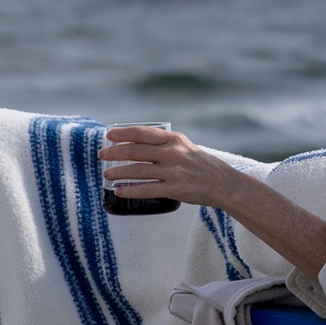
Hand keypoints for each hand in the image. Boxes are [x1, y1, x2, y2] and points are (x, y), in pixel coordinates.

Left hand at [98, 125, 325, 277]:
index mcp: (174, 139)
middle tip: (101, 156)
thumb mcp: (184, 147)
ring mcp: (173, 171)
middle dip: (115, 153)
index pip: (143, 133)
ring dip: (118, 172)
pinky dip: (130, 190)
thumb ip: (164, 144)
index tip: (108, 135)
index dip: (123, 133)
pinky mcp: (175, 189)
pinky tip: (118, 191)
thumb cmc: (201, 165)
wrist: (224, 184)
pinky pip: (147, 190)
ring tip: (106, 174)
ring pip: (138, 171)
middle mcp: (173, 153)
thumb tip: (136, 143)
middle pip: (136, 151)